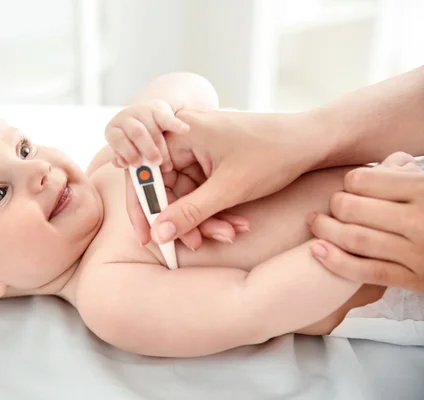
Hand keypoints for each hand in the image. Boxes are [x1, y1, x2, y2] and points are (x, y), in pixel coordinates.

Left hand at [104, 99, 189, 171]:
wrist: (145, 118)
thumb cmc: (133, 142)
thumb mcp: (124, 150)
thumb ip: (121, 158)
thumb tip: (122, 163)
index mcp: (114, 130)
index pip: (117, 139)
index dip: (127, 152)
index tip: (138, 165)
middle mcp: (126, 118)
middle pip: (137, 132)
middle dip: (147, 149)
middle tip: (156, 163)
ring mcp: (142, 111)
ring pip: (152, 128)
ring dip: (161, 147)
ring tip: (167, 165)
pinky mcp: (158, 109)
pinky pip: (167, 117)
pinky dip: (176, 124)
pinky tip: (184, 130)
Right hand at [127, 108, 316, 246]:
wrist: (312, 141)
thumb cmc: (273, 154)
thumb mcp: (229, 189)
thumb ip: (189, 213)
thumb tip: (159, 233)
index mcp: (182, 133)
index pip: (147, 174)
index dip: (146, 208)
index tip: (148, 237)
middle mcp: (185, 136)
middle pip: (167, 186)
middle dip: (184, 218)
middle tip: (196, 244)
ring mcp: (200, 147)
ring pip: (187, 192)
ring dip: (205, 217)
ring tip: (229, 234)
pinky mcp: (213, 157)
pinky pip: (203, 189)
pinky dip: (216, 208)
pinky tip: (236, 224)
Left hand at [308, 152, 423, 291]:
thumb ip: (412, 174)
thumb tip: (390, 162)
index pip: (366, 181)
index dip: (352, 181)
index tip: (351, 183)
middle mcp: (420, 222)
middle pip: (353, 209)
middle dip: (335, 204)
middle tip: (331, 203)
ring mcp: (417, 254)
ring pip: (356, 240)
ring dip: (326, 230)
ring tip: (314, 222)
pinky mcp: (417, 281)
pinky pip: (368, 272)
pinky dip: (338, 262)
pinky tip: (318, 250)